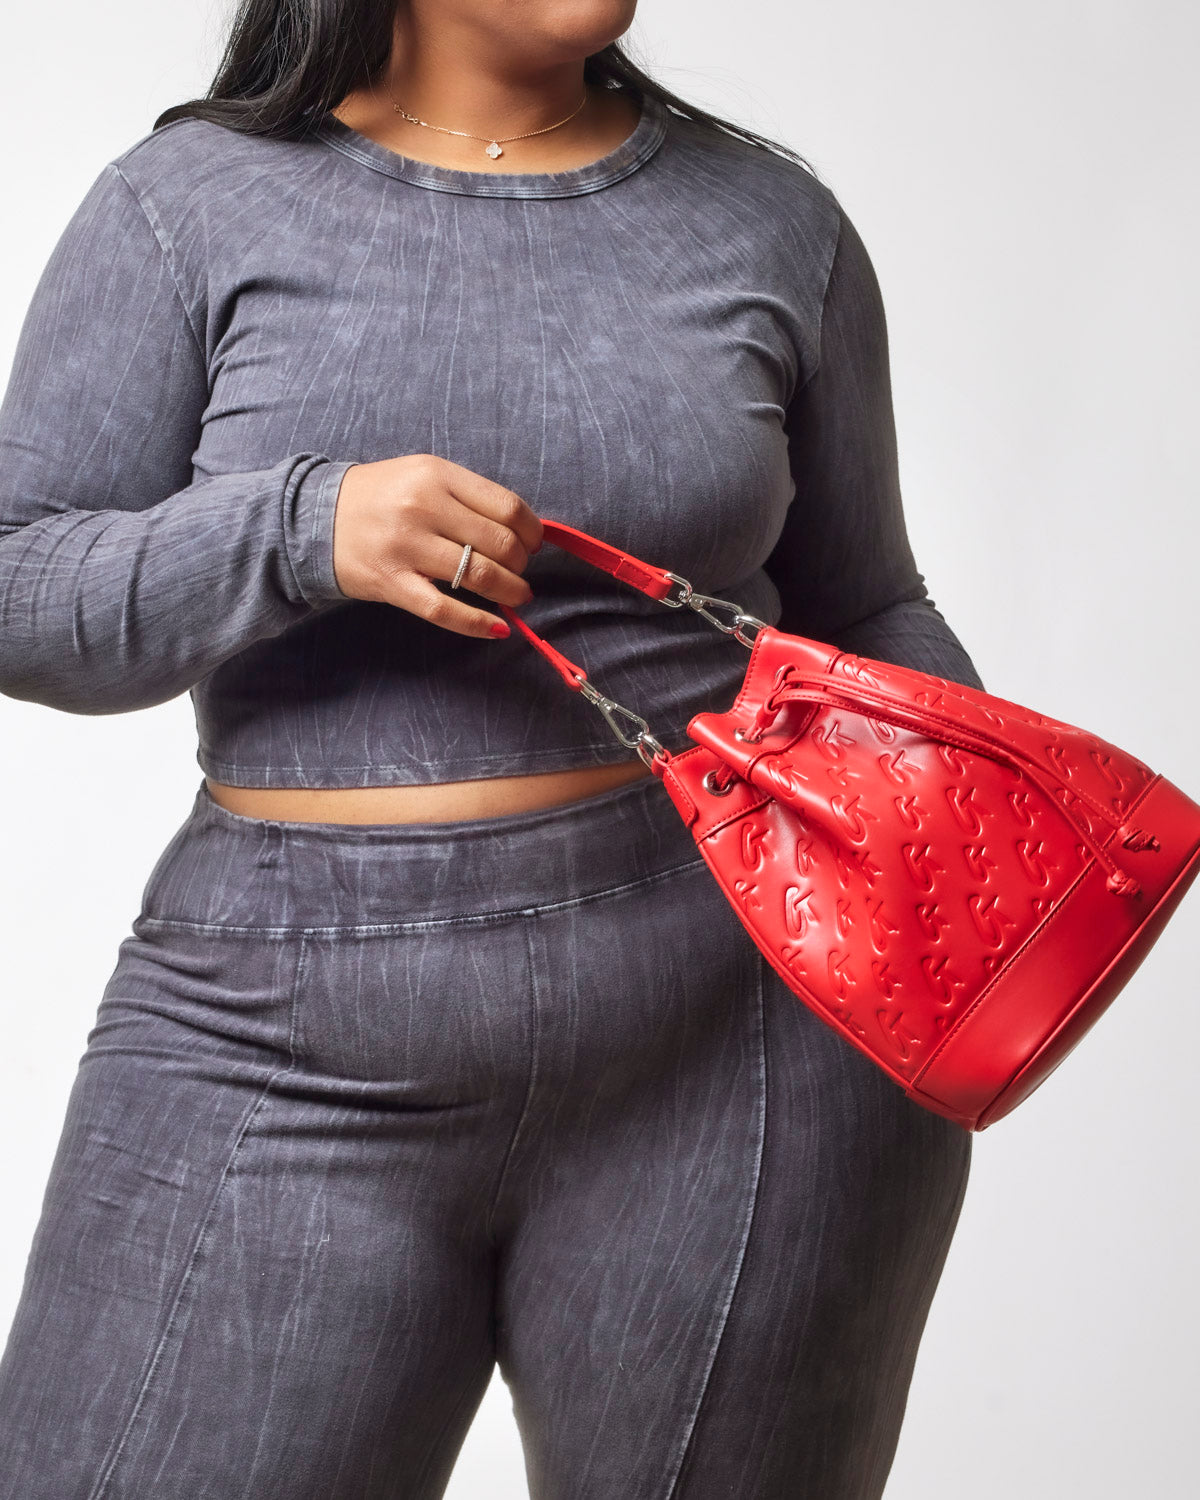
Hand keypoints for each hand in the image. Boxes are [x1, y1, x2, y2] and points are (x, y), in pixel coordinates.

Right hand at [330, 453, 543, 637]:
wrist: (313, 517)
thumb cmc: (378, 498)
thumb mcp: (422, 477)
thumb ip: (466, 497)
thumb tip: (521, 531)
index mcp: (436, 475)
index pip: (507, 507)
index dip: (531, 532)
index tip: (533, 545)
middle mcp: (423, 507)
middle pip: (499, 543)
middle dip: (521, 564)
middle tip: (520, 573)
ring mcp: (406, 546)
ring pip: (478, 575)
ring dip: (510, 592)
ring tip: (517, 597)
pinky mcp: (391, 581)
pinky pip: (444, 609)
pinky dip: (478, 623)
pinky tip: (497, 629)